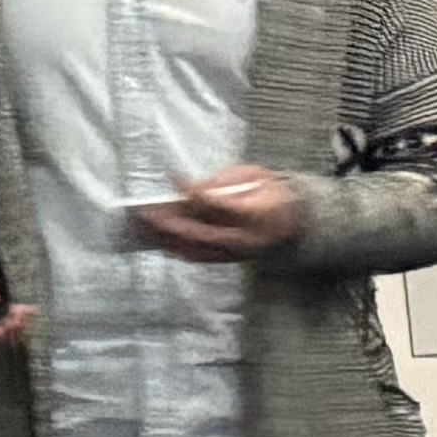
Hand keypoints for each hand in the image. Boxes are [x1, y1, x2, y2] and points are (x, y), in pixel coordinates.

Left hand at [132, 165, 308, 260]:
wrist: (294, 222)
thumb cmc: (271, 193)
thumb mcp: (256, 176)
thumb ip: (227, 181)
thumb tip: (196, 188)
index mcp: (258, 213)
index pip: (221, 204)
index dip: (194, 192)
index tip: (174, 178)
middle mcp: (248, 238)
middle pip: (203, 233)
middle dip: (171, 222)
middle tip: (146, 210)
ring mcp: (238, 253)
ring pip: (198, 249)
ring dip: (168, 238)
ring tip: (143, 227)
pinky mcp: (231, 259)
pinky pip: (201, 258)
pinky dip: (178, 250)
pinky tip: (159, 242)